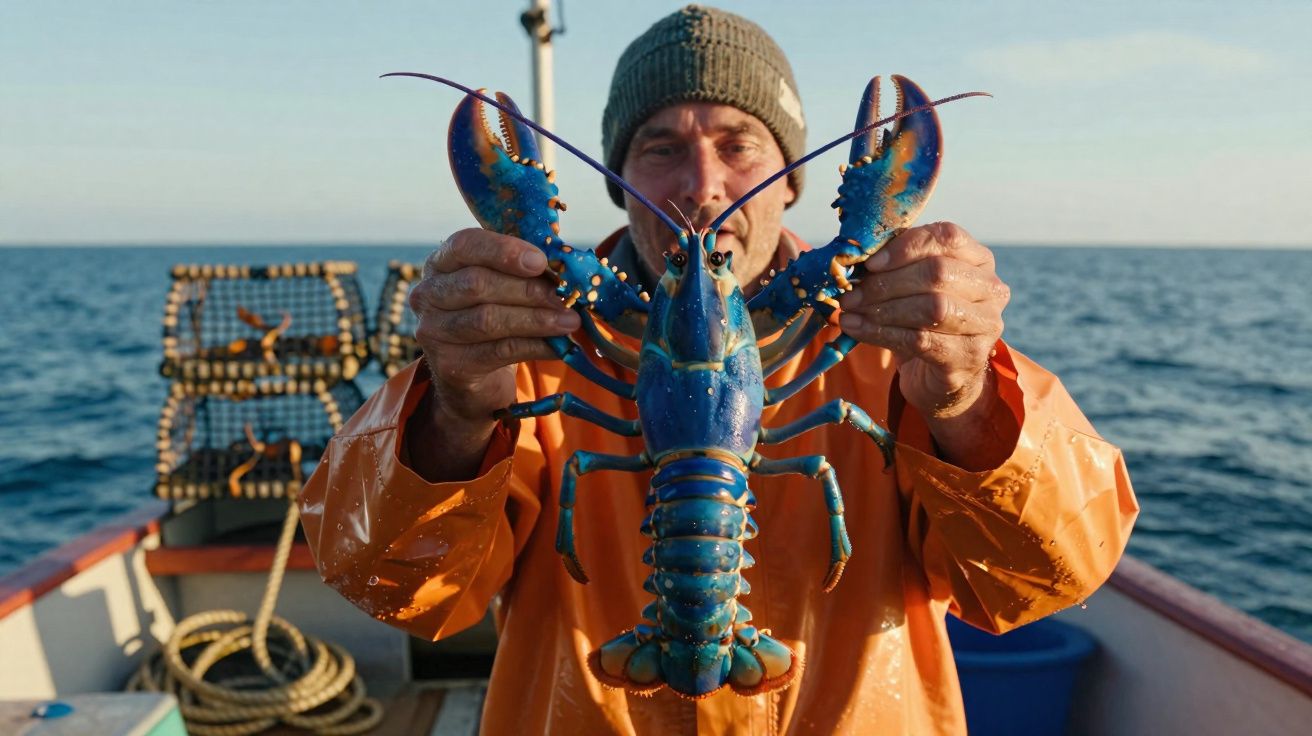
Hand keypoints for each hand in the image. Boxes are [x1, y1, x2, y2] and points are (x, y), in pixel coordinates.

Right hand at [411, 228, 578, 426]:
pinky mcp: (448, 364)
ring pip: (488, 320)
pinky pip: (498, 351)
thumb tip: (567, 268)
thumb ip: (524, 271)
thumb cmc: (494, 315)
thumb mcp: (503, 286)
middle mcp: (428, 294)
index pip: (464, 245)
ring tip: (570, 322)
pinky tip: (557, 346)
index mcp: (441, 262)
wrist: (474, 376)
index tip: (541, 261)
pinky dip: (534, 346)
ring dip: (536, 320)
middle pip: (477, 284)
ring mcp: (433, 331)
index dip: (504, 251)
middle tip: (565, 297)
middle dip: (527, 290)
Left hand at [837, 222, 1009, 419]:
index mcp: (978, 258)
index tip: (870, 263)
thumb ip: (893, 264)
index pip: (947, 237)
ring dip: (882, 309)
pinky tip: (857, 329)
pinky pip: (921, 340)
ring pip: (931, 307)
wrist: (940, 373)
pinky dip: (882, 333)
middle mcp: (990, 288)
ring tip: (850, 311)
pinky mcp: (969, 355)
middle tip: (851, 293)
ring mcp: (986, 323)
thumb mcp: (913, 283)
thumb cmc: (922, 318)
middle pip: (937, 273)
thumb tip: (856, 257)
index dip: (905, 247)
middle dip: (887, 282)